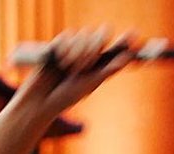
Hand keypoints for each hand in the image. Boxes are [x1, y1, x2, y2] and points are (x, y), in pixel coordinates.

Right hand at [16, 27, 138, 117]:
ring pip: (84, 33)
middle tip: (83, 67)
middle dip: (93, 49)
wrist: (40, 101)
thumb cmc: (65, 98)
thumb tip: (128, 57)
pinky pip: (68, 35)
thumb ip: (108, 70)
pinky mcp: (58, 43)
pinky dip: (65, 50)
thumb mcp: (90, 84)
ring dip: (78, 52)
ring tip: (68, 69)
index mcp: (100, 62)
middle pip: (102, 33)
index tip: (133, 34)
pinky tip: (59, 62)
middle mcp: (89, 51)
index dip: (126, 39)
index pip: (117, 45)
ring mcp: (73, 46)